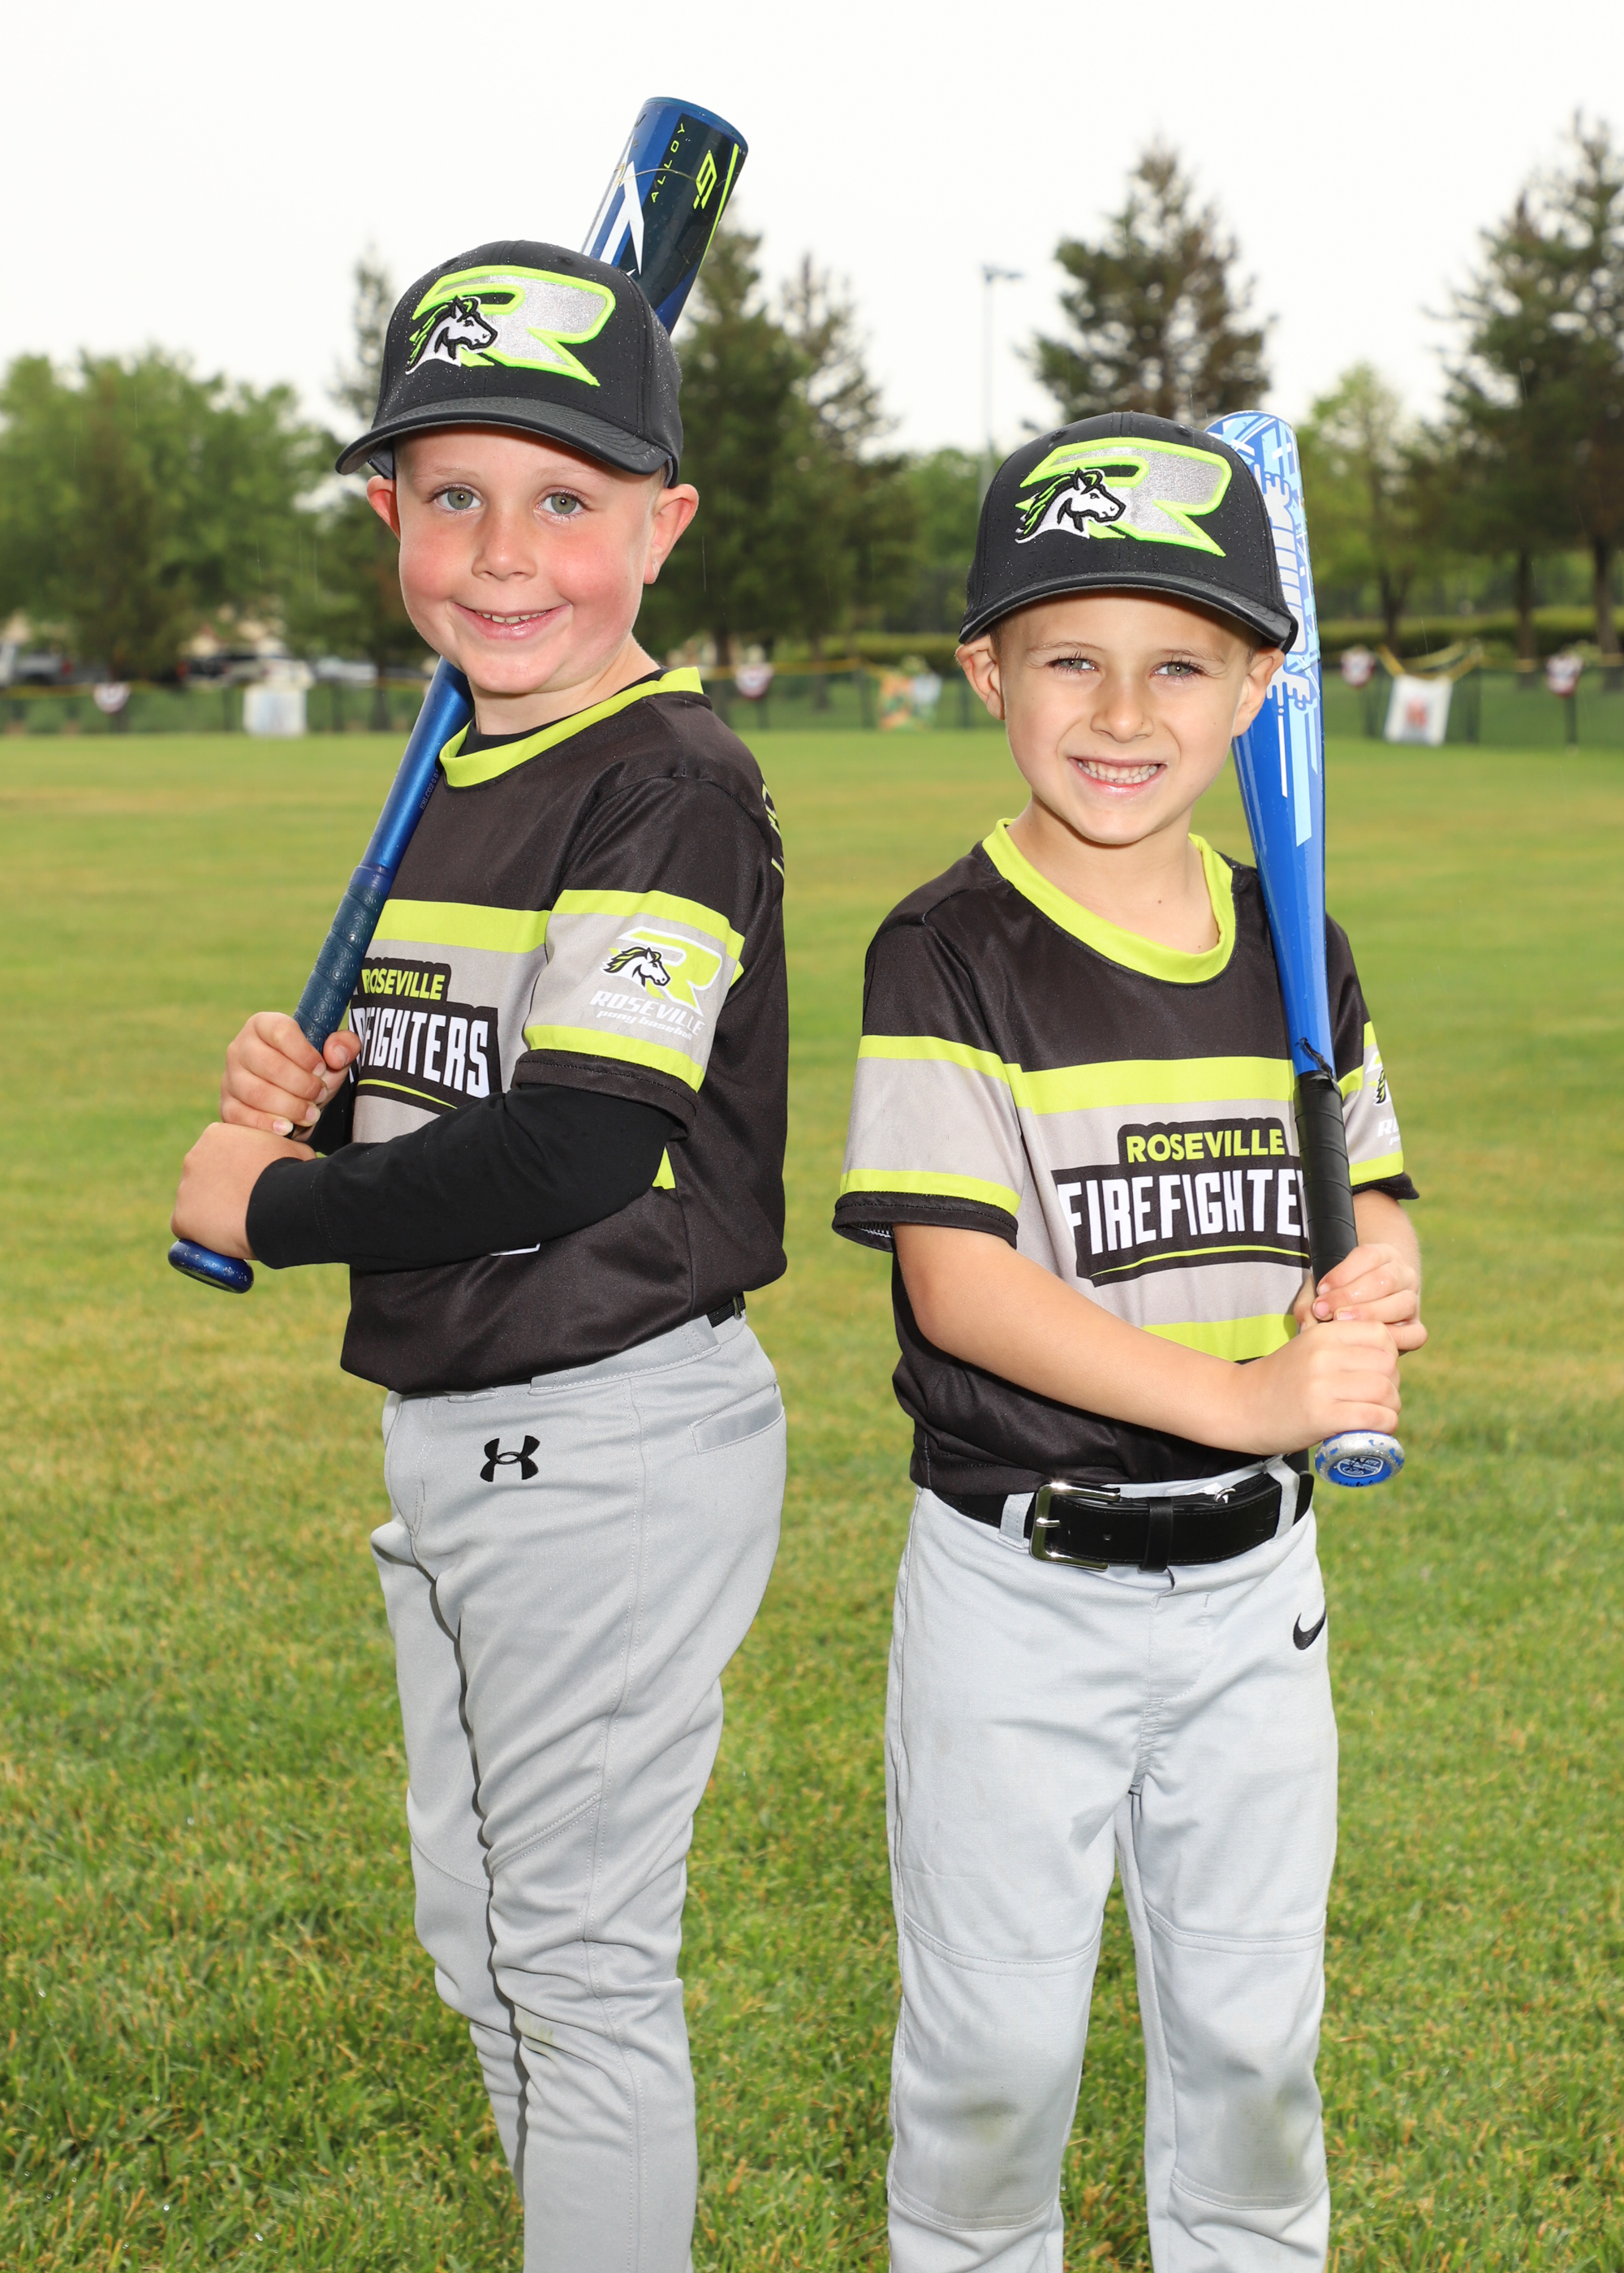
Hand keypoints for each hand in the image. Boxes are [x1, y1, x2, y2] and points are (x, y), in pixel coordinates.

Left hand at [172, 1123, 312, 1258]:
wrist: (282, 1204)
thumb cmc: (292, 1173)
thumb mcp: (291, 1148)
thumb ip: (277, 1147)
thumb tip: (286, 1154)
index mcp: (216, 1135)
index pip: (219, 1155)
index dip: (236, 1172)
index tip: (252, 1184)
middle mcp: (193, 1157)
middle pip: (203, 1178)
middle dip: (220, 1191)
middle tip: (245, 1206)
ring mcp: (184, 1189)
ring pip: (195, 1205)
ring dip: (212, 1214)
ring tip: (239, 1223)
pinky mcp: (181, 1219)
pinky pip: (189, 1229)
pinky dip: (203, 1236)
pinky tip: (225, 1237)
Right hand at [222, 1012, 359, 1135]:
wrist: (297, 1101)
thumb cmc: (313, 1072)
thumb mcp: (333, 1056)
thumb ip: (344, 1045)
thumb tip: (335, 1054)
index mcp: (264, 1025)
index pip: (281, 1031)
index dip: (305, 1053)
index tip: (321, 1069)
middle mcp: (240, 1047)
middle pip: (268, 1065)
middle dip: (301, 1084)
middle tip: (320, 1095)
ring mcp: (230, 1077)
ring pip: (255, 1092)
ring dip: (289, 1107)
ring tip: (310, 1114)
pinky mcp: (227, 1105)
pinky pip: (241, 1116)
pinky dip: (267, 1124)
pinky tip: (287, 1128)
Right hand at [1233, 1316, 1401, 1454]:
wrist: (1241, 1406)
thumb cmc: (1281, 1381)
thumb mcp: (1308, 1349)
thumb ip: (1342, 1348)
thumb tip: (1388, 1362)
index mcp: (1322, 1334)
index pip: (1381, 1335)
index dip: (1388, 1356)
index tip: (1376, 1373)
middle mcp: (1323, 1355)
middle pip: (1388, 1365)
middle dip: (1392, 1385)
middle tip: (1378, 1400)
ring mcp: (1321, 1386)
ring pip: (1385, 1392)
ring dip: (1391, 1408)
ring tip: (1376, 1416)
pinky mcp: (1321, 1416)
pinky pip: (1373, 1417)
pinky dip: (1383, 1426)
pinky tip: (1372, 1429)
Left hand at [1292, 1240, 1426, 1353]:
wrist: (1369, 1307)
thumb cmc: (1339, 1295)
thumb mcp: (1323, 1288)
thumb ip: (1309, 1299)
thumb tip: (1308, 1318)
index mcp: (1384, 1255)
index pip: (1368, 1256)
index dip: (1342, 1273)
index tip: (1321, 1290)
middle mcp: (1404, 1275)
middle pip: (1384, 1280)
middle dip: (1349, 1296)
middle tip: (1325, 1311)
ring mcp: (1413, 1302)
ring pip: (1402, 1303)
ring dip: (1369, 1314)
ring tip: (1341, 1322)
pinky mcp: (1416, 1329)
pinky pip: (1414, 1334)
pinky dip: (1392, 1338)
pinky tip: (1367, 1339)